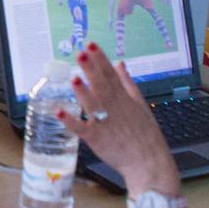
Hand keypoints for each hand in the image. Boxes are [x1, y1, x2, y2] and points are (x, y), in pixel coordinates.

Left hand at [60, 44, 179, 194]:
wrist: (148, 162)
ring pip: (92, 105)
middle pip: (101, 85)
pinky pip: (82, 129)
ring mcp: (105, 123)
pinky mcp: (97, 139)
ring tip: (74, 78)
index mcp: (124, 99)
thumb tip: (120, 64)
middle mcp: (114, 108)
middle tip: (80, 53)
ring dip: (82, 92)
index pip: (110, 74)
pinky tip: (59, 112)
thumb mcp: (141, 104)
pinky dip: (71, 121)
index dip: (100, 59)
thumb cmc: (144, 134)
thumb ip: (128, 83)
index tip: (91, 45)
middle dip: (90, 69)